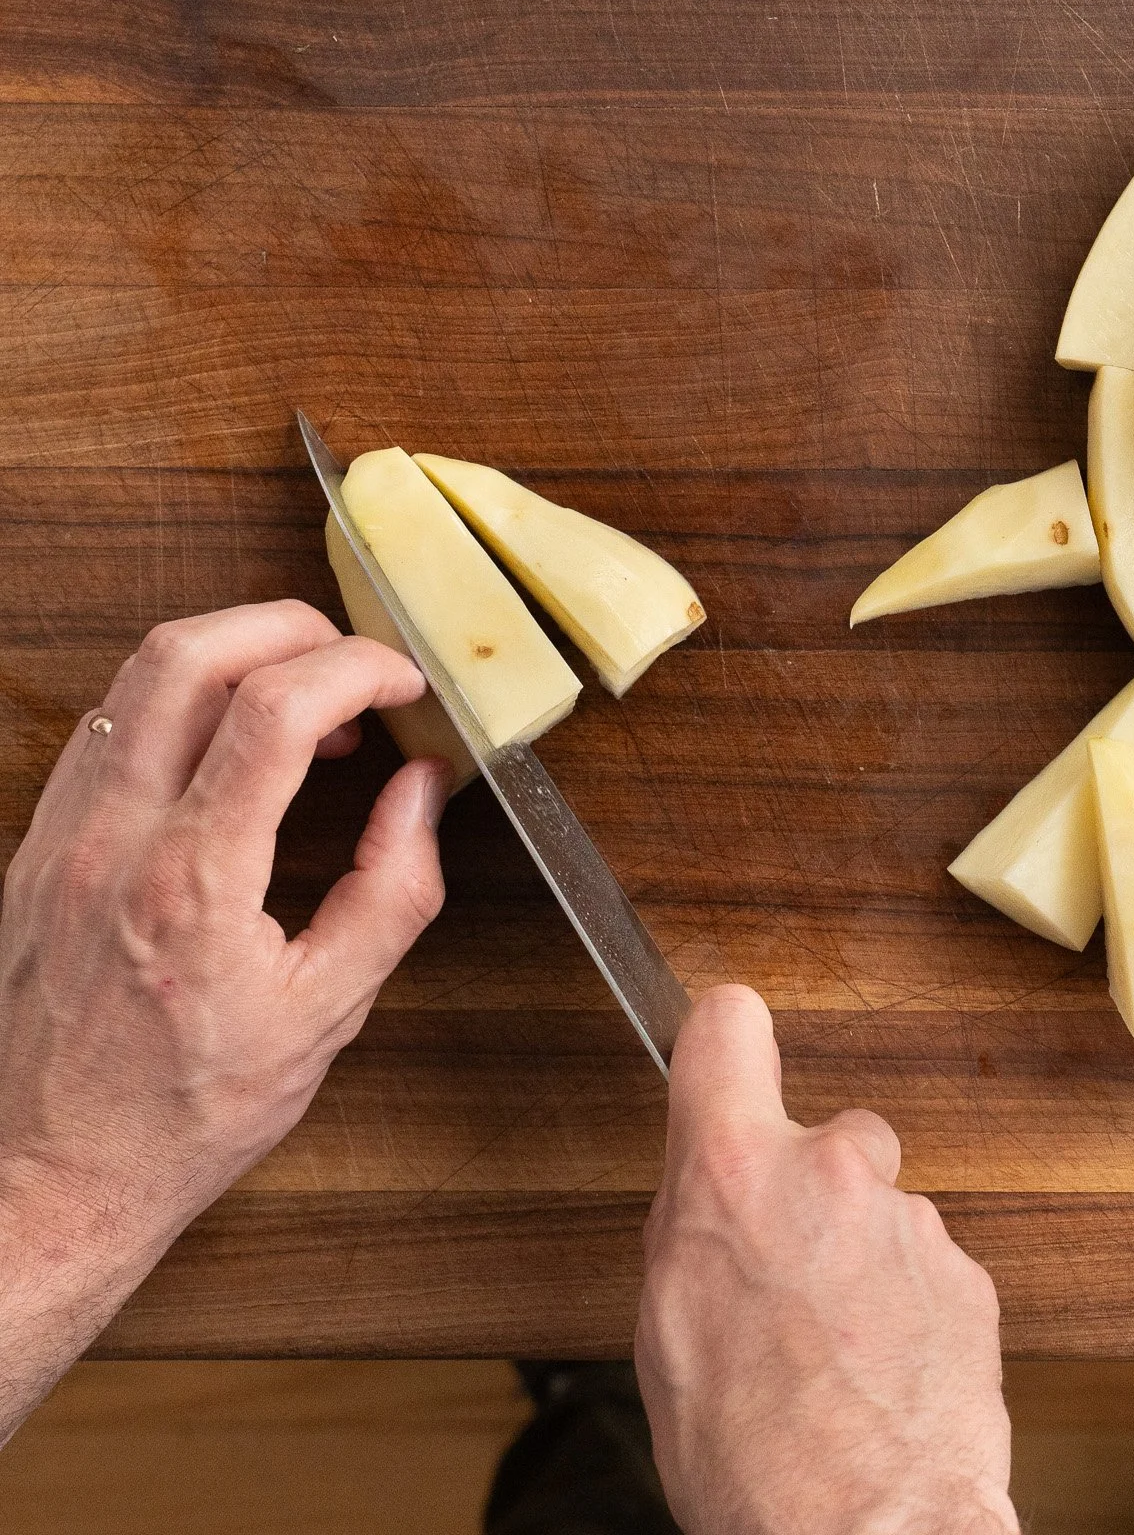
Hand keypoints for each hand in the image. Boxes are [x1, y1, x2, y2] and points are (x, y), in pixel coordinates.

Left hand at [0, 600, 449, 1436]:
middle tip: (351, 664)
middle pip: (189, 654)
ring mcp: (60, 837)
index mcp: (191, 883)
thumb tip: (420, 790)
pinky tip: (231, 751)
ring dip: (234, 656)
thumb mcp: (326, 1017)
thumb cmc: (182, 1117)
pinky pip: (111, 728)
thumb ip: (391, 891)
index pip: (274, 708)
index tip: (402, 684)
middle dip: (290, 627)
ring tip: (300, 707)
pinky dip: (182, 704)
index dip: (357, 668)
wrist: (41, 1183)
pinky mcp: (37, 847)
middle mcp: (110, 841)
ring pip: (136, 676)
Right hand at [636, 986, 1017, 1534]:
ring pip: (882, 1216)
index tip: (730, 1058)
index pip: (727, 1029)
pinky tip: (882, 1383)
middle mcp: (831, 1171)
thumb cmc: (752, 1459)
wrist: (865, 1534)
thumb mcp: (667, 1331)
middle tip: (790, 1288)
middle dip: (816, 1197)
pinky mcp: (968, 1274)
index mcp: (734, 1173)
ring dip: (864, 1266)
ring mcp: (911, 1220)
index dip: (726, 1045)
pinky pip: (928, 1272)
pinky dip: (910, 1315)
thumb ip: (698, 1231)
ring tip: (835, 1364)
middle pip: (827, 1138)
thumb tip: (711, 1203)